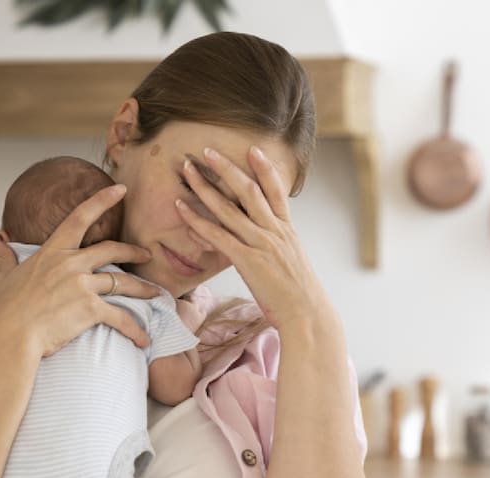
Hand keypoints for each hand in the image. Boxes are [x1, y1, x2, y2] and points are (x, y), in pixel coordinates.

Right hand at [0, 184, 157, 356]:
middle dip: (134, 251)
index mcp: (53, 252)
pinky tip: (144, 339)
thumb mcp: (2, 278)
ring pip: (123, 283)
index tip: (121, 189)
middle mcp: (72, 263)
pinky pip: (121, 318)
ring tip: (155, 294)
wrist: (10, 334)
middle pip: (112, 250)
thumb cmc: (5, 309)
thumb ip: (3, 258)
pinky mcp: (91, 309)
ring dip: (143, 289)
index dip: (102, 200)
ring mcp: (83, 285)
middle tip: (148, 254)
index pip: (80, 217)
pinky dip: (135, 329)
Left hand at [175, 146, 334, 333]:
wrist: (307, 315)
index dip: (264, 168)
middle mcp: (274, 232)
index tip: (252, 149)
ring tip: (188, 169)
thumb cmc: (299, 295)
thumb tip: (266, 243)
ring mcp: (261, 244)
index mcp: (287, 231)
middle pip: (249, 190)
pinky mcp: (248, 261)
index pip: (276, 191)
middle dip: (227, 168)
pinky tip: (182, 208)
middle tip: (207, 151)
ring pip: (229, 208)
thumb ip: (278, 247)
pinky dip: (198, 219)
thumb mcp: (292, 263)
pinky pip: (218, 235)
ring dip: (205, 186)